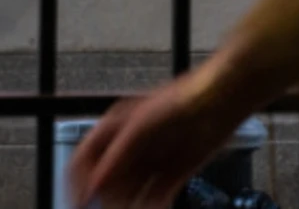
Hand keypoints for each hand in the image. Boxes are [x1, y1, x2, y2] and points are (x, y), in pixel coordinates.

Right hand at [68, 66, 248, 208]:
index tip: (80, 205)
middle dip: (108, 199)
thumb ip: (116, 155)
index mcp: (114, 129)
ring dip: (130, 206)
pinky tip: (156, 208)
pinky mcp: (173, 174)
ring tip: (138, 207)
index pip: (83, 161)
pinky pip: (155, 199)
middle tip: (115, 206)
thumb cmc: (180, 99)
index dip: (78, 184)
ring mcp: (150, 162)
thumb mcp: (140, 124)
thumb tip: (95, 183)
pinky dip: (153, 207)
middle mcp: (129, 147)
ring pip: (130, 194)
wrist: (220, 99)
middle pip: (107, 183)